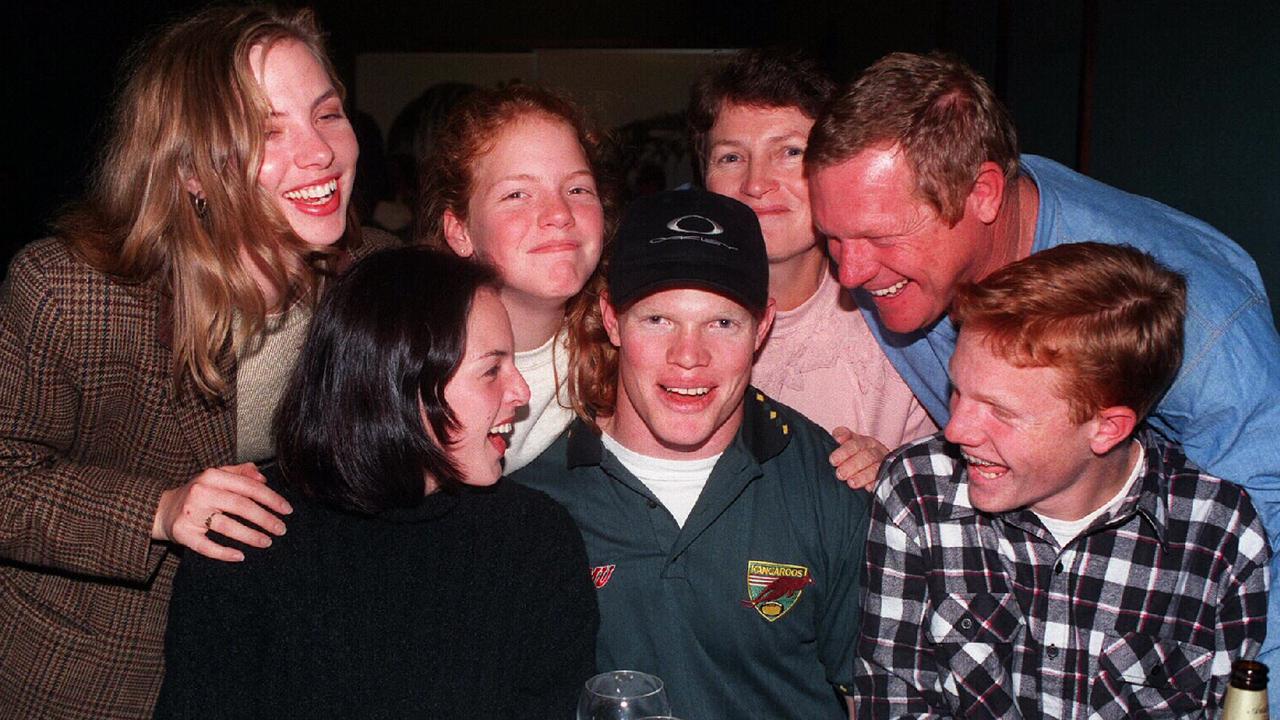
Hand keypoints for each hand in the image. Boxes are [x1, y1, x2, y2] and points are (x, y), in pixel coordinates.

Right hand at [152, 462, 291, 561]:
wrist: (161, 509)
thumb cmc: (197, 493)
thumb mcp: (216, 476)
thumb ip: (240, 473)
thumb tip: (263, 478)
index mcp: (212, 475)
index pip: (248, 487)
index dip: (271, 499)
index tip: (287, 510)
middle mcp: (201, 492)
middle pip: (241, 506)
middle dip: (265, 519)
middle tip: (281, 529)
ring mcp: (190, 514)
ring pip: (227, 526)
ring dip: (251, 536)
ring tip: (267, 542)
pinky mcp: (182, 533)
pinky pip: (206, 546)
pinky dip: (224, 553)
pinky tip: (240, 556)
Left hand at [829, 426, 887, 491]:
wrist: (875, 471)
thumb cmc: (853, 457)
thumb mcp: (846, 446)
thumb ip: (841, 437)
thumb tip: (838, 437)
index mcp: (864, 442)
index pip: (855, 443)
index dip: (844, 451)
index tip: (833, 460)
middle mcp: (875, 451)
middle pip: (866, 455)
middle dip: (852, 465)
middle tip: (840, 474)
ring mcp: (883, 464)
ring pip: (875, 468)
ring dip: (863, 476)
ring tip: (851, 483)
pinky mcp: (887, 477)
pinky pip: (883, 480)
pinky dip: (875, 483)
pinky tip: (868, 488)